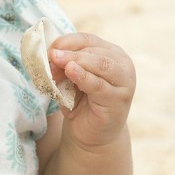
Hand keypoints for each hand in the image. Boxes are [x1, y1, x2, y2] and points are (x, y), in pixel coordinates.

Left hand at [49, 33, 135, 150]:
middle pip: (93, 51)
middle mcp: (122, 64)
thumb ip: (63, 66)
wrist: (91, 135)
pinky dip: (84, 76)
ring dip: (75, 61)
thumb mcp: (69, 79)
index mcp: (110, 53)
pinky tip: (71, 71)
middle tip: (50, 57)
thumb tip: (52, 54)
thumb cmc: (80, 102)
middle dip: (69, 53)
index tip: (49, 48)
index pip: (87, 39)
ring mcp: (125, 81)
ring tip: (57, 62)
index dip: (67, 41)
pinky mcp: (119, 99)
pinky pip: (99, 85)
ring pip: (100, 64)